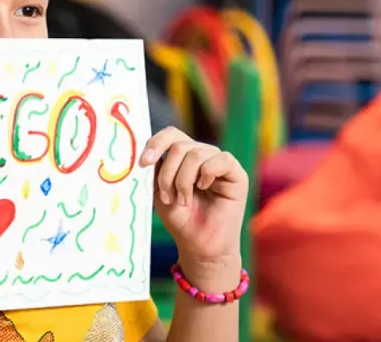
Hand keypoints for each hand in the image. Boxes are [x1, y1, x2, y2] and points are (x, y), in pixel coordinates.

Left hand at [140, 127, 247, 271]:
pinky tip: (204, 189)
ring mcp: (219, 162)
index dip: (156, 143)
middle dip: (168, 173)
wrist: (199, 245)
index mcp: (183, 156)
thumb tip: (146, 151)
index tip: (143, 163)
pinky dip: (206, 174)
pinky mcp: (237, 174)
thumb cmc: (180, 219)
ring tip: (183, 200)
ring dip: (183, 180)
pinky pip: (220, 160)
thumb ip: (154, 169)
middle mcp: (202, 154)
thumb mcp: (158, 190)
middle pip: (179, 145)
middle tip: (168, 197)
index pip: (171, 134)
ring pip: (195, 153)